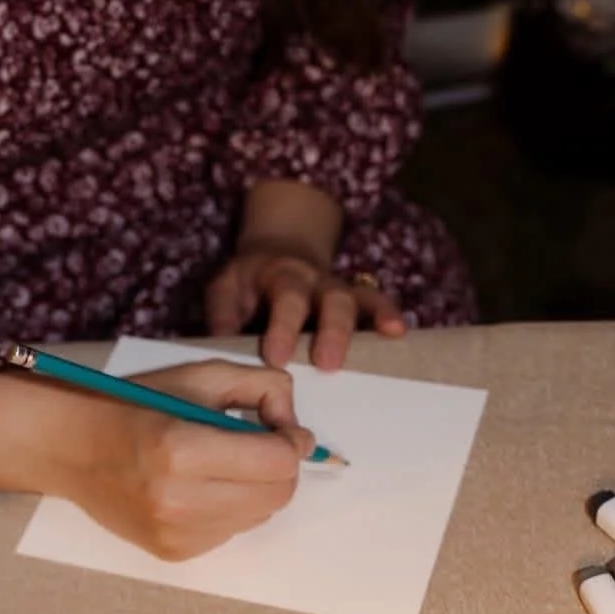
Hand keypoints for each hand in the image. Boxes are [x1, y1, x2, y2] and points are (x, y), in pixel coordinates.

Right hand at [0, 360, 312, 560]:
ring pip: (260, 515)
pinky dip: (230, 506)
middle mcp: (179, 501)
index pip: (279, 461)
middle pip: (278, 494)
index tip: (275, 423)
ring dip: (256, 486)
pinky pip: (233, 531)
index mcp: (182, 450)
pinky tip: (200, 484)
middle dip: (278, 464)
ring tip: (219, 460)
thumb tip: (298, 432)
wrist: (71, 448)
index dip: (288, 438)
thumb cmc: (134, 405)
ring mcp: (176, 534)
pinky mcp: (174, 553)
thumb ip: (262, 388)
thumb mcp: (199, 376)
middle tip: (253, 439)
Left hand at [207, 243, 407, 370]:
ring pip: (355, 300)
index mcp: (280, 277)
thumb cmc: (248, 281)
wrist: (278, 250)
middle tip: (327, 364)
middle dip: (331, 331)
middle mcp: (314, 280)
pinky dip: (387, 314)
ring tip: (383, 339)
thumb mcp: (226, 288)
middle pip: (329, 300)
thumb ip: (222, 315)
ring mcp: (337, 288)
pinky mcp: (355, 297)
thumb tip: (217, 349)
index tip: (277, 358)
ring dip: (367, 322)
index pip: (284, 300)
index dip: (282, 328)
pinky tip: (398, 332)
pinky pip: (376, 301)